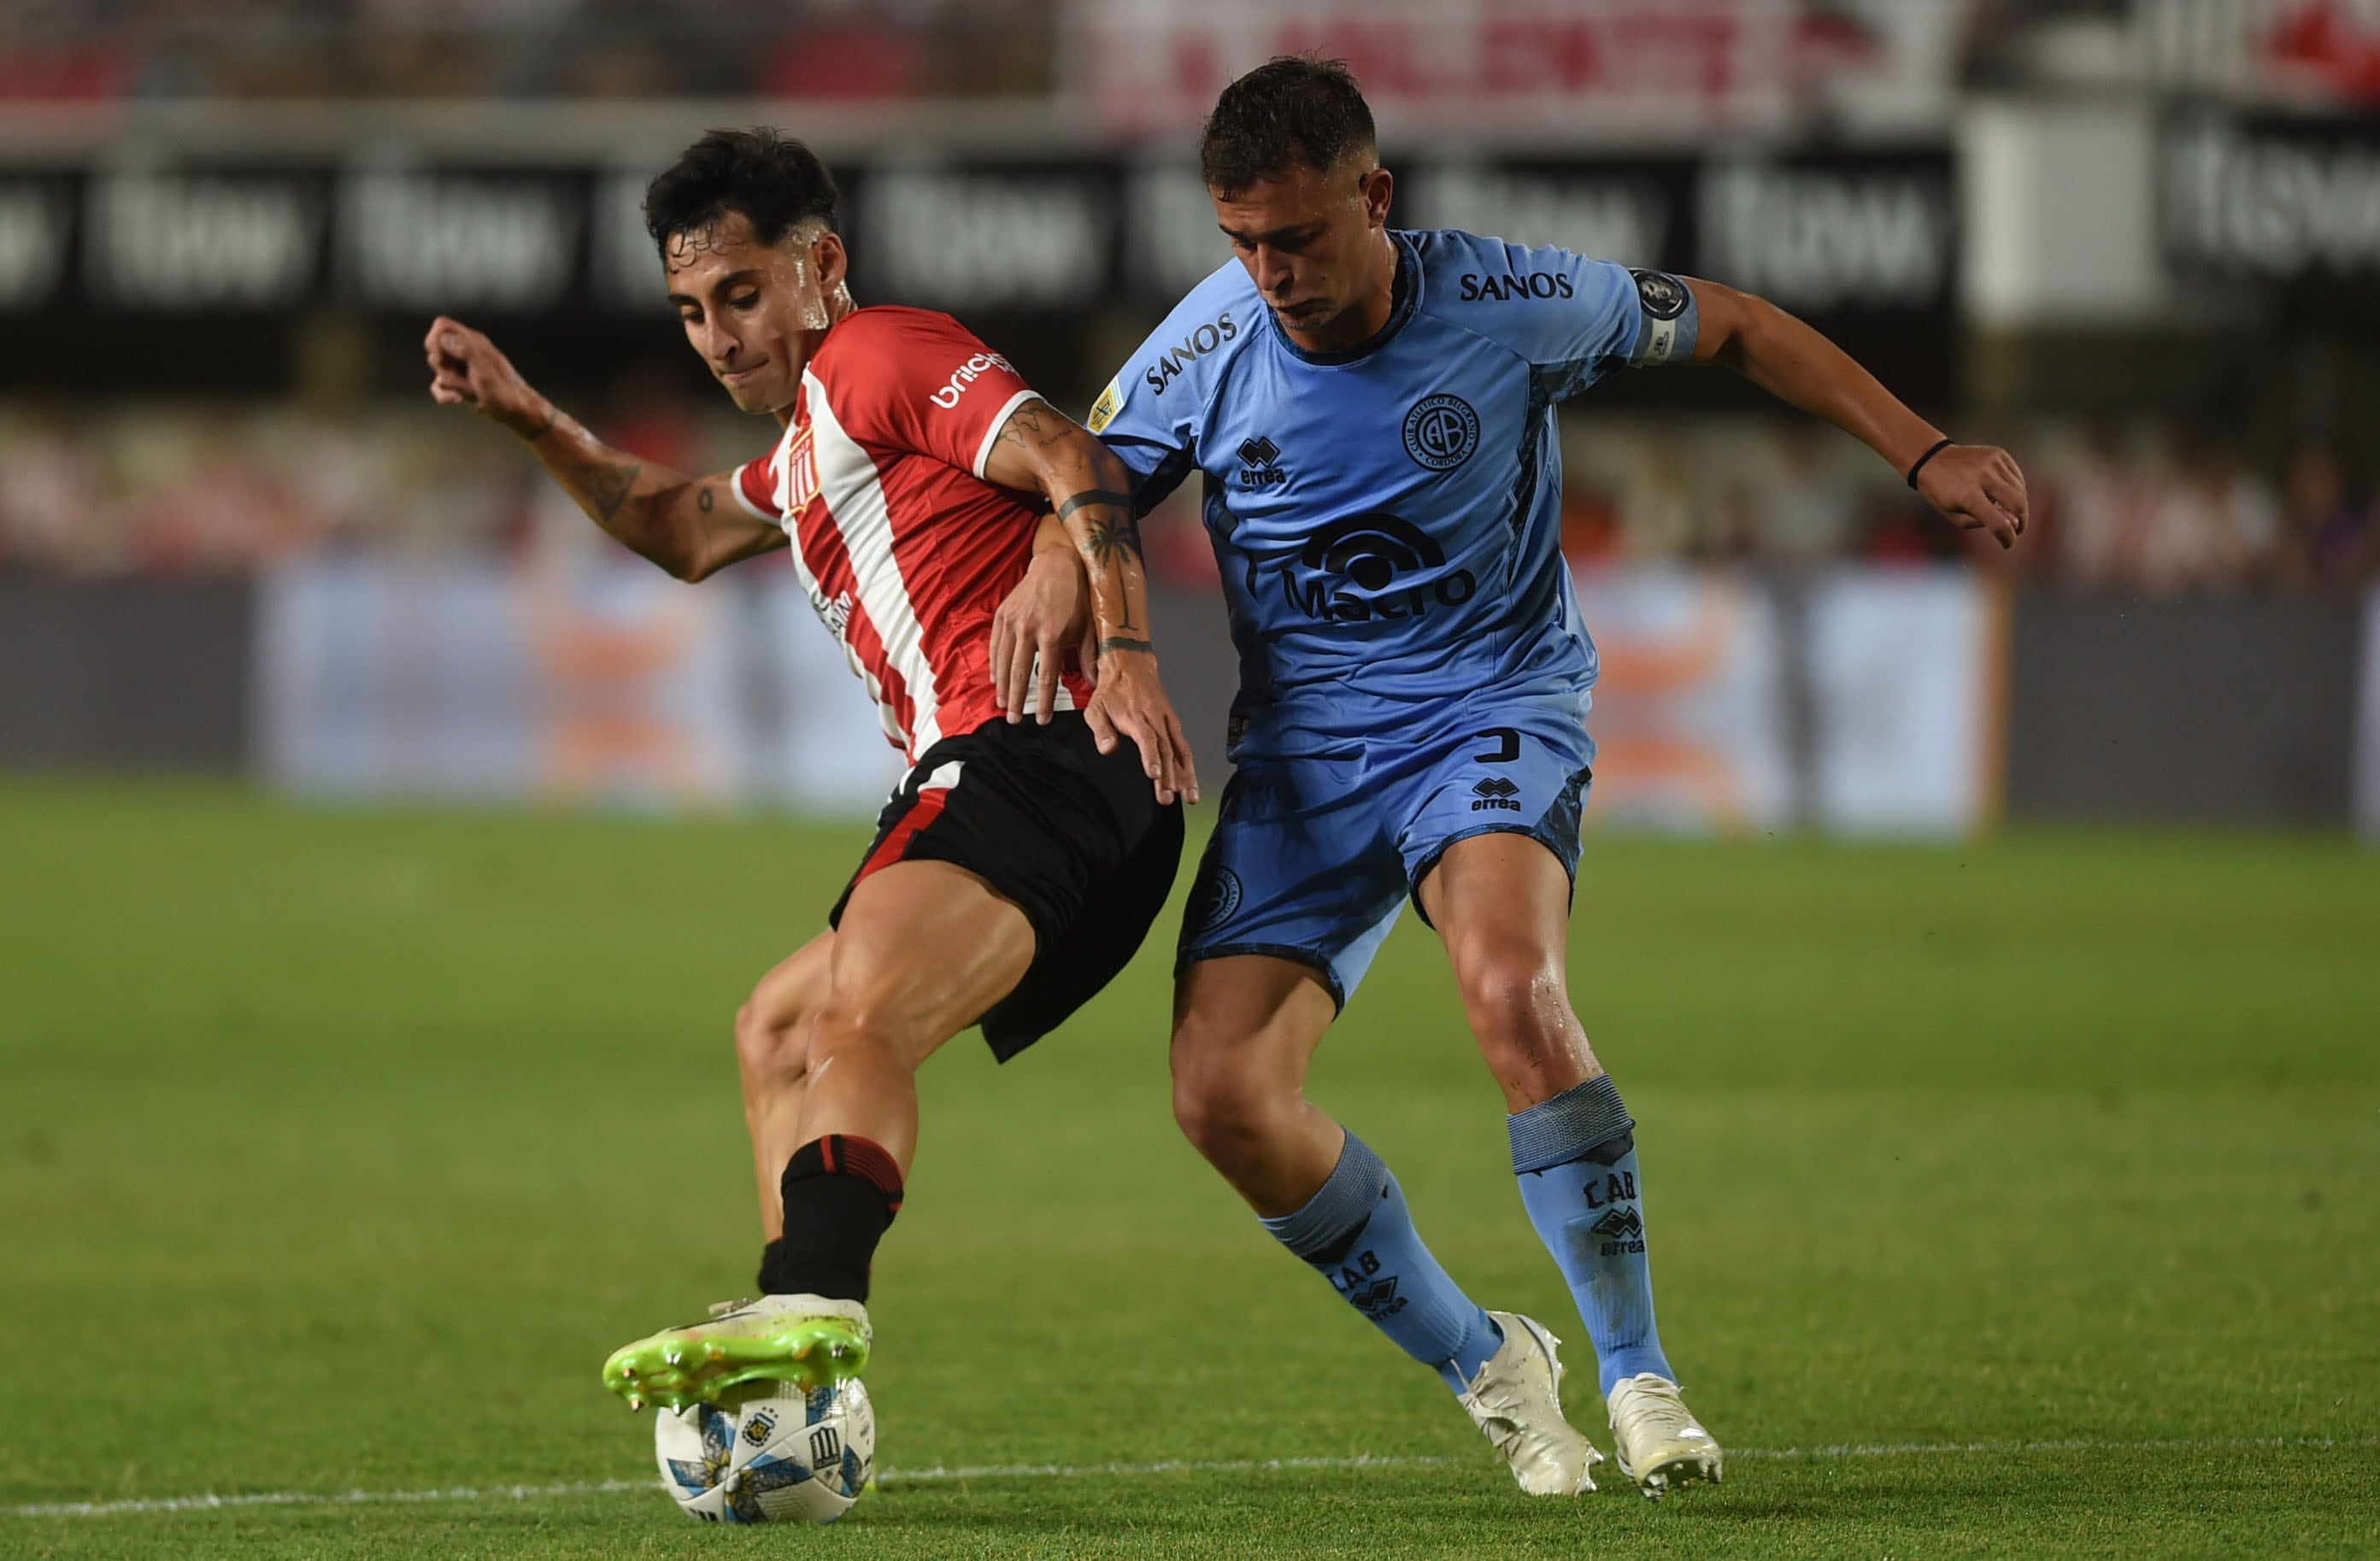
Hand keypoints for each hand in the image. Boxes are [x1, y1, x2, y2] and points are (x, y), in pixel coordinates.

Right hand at [423, 315, 553, 438]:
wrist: (514, 411)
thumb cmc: (504, 390)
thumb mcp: (484, 370)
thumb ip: (465, 351)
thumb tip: (445, 338)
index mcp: (473, 342)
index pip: (442, 325)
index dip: (435, 339)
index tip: (442, 358)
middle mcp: (465, 351)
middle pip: (435, 349)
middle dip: (443, 367)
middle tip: (463, 377)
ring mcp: (461, 367)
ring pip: (437, 369)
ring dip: (449, 384)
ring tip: (470, 390)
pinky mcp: (458, 383)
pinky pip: (438, 386)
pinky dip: (445, 395)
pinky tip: (459, 400)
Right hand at [990, 544, 1088, 724]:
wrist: (1056, 565)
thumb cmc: (1076, 598)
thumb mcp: (1087, 627)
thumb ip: (1089, 657)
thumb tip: (1097, 685)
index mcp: (1052, 635)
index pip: (1047, 677)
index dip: (1045, 701)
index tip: (1042, 719)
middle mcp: (1029, 629)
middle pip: (1019, 673)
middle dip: (1017, 700)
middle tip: (1014, 720)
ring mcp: (1012, 622)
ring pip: (1004, 662)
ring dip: (1003, 687)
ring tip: (1004, 704)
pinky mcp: (1002, 615)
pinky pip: (995, 646)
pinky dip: (994, 664)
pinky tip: (996, 679)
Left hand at [1085, 648, 1198, 805]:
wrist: (1129, 664)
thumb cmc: (1112, 690)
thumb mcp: (1095, 708)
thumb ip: (1101, 730)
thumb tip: (1107, 749)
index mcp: (1136, 716)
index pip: (1147, 738)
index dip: (1151, 757)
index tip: (1154, 775)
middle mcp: (1155, 718)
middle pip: (1165, 749)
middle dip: (1168, 776)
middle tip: (1167, 798)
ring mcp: (1167, 720)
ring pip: (1179, 749)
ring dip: (1185, 774)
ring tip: (1189, 795)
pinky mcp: (1173, 722)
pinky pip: (1183, 745)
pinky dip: (1188, 764)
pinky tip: (1189, 781)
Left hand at [1915, 443, 2027, 549]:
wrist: (1932, 460)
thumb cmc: (1943, 493)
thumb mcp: (1955, 515)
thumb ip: (1983, 522)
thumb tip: (2014, 522)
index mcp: (1968, 495)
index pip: (1998, 522)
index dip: (2007, 537)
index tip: (2008, 544)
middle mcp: (1983, 476)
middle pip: (2018, 504)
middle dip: (2022, 522)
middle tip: (2017, 530)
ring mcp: (1993, 462)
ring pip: (2020, 491)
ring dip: (2017, 506)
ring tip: (2005, 510)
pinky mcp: (1999, 454)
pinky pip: (2017, 478)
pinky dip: (2015, 490)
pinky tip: (2003, 494)